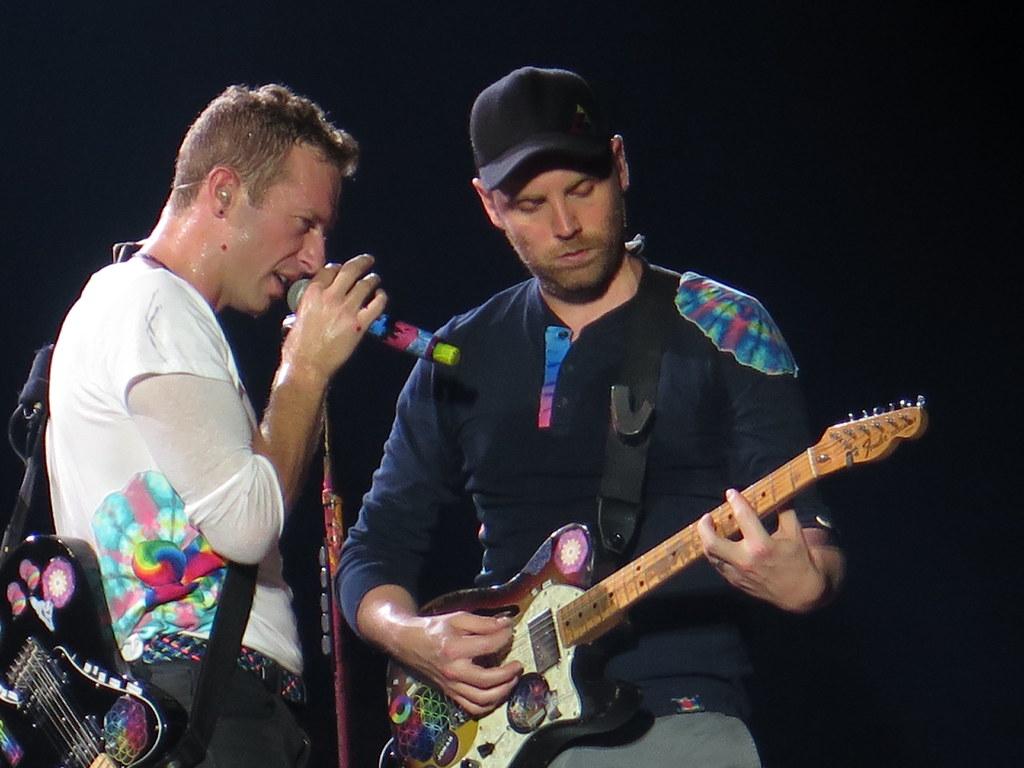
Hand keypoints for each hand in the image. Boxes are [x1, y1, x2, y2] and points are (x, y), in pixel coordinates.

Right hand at [282, 254, 386, 381]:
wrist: (307, 365)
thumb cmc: (296, 346)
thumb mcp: (294, 318)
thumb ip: (303, 309)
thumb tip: (305, 309)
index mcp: (312, 293)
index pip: (330, 270)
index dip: (339, 267)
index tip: (343, 269)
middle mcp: (330, 296)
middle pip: (351, 270)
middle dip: (362, 262)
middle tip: (368, 260)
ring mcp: (347, 309)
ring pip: (365, 285)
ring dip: (373, 279)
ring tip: (376, 279)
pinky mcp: (359, 324)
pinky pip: (376, 305)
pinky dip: (381, 298)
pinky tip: (381, 296)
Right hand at [397, 610, 522, 716]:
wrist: (409, 643)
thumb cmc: (434, 629)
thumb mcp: (458, 618)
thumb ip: (484, 622)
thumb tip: (506, 625)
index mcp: (455, 648)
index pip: (489, 645)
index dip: (505, 637)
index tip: (510, 631)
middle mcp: (453, 671)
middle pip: (488, 680)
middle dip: (509, 673)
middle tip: (518, 665)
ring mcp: (452, 685)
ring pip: (482, 699)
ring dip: (503, 691)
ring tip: (512, 679)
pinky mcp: (450, 693)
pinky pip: (473, 707)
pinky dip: (489, 704)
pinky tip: (498, 692)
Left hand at [697, 489, 827, 612]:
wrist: (801, 594)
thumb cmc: (800, 562)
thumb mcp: (796, 534)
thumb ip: (785, 512)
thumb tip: (779, 494)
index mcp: (762, 546)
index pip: (743, 517)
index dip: (736, 501)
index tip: (731, 493)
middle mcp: (746, 560)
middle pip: (712, 543)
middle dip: (704, 527)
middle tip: (707, 517)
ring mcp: (738, 573)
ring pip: (711, 555)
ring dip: (707, 540)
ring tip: (709, 529)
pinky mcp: (736, 582)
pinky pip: (718, 565)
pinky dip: (716, 553)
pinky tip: (719, 545)